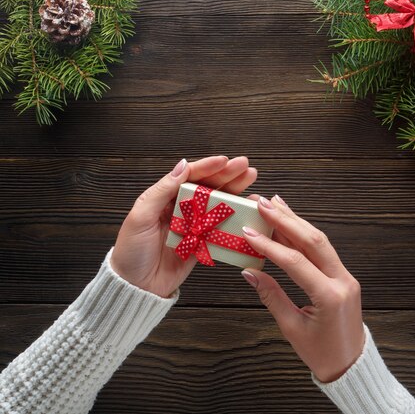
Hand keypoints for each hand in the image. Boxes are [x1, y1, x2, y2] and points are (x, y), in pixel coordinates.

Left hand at [111, 156, 256, 297]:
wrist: (137, 286)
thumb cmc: (131, 251)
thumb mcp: (141, 217)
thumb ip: (162, 191)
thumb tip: (182, 166)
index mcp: (165, 198)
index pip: (189, 176)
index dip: (208, 167)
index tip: (225, 161)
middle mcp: (181, 208)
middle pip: (208, 186)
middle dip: (228, 174)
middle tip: (246, 166)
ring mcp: (194, 225)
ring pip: (218, 203)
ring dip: (235, 191)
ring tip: (251, 180)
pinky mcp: (202, 243)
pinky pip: (221, 228)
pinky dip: (235, 218)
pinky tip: (247, 210)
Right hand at [241, 195, 364, 382]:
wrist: (350, 364)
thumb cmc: (321, 353)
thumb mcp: (292, 327)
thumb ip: (271, 296)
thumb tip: (249, 272)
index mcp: (329, 296)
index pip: (295, 262)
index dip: (269, 245)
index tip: (249, 231)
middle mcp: (342, 281)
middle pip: (313, 241)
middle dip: (286, 219)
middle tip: (262, 203)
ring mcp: (346, 276)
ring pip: (320, 241)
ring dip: (296, 221)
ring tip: (275, 203)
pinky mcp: (343, 276)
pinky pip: (323, 250)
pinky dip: (305, 235)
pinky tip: (291, 223)